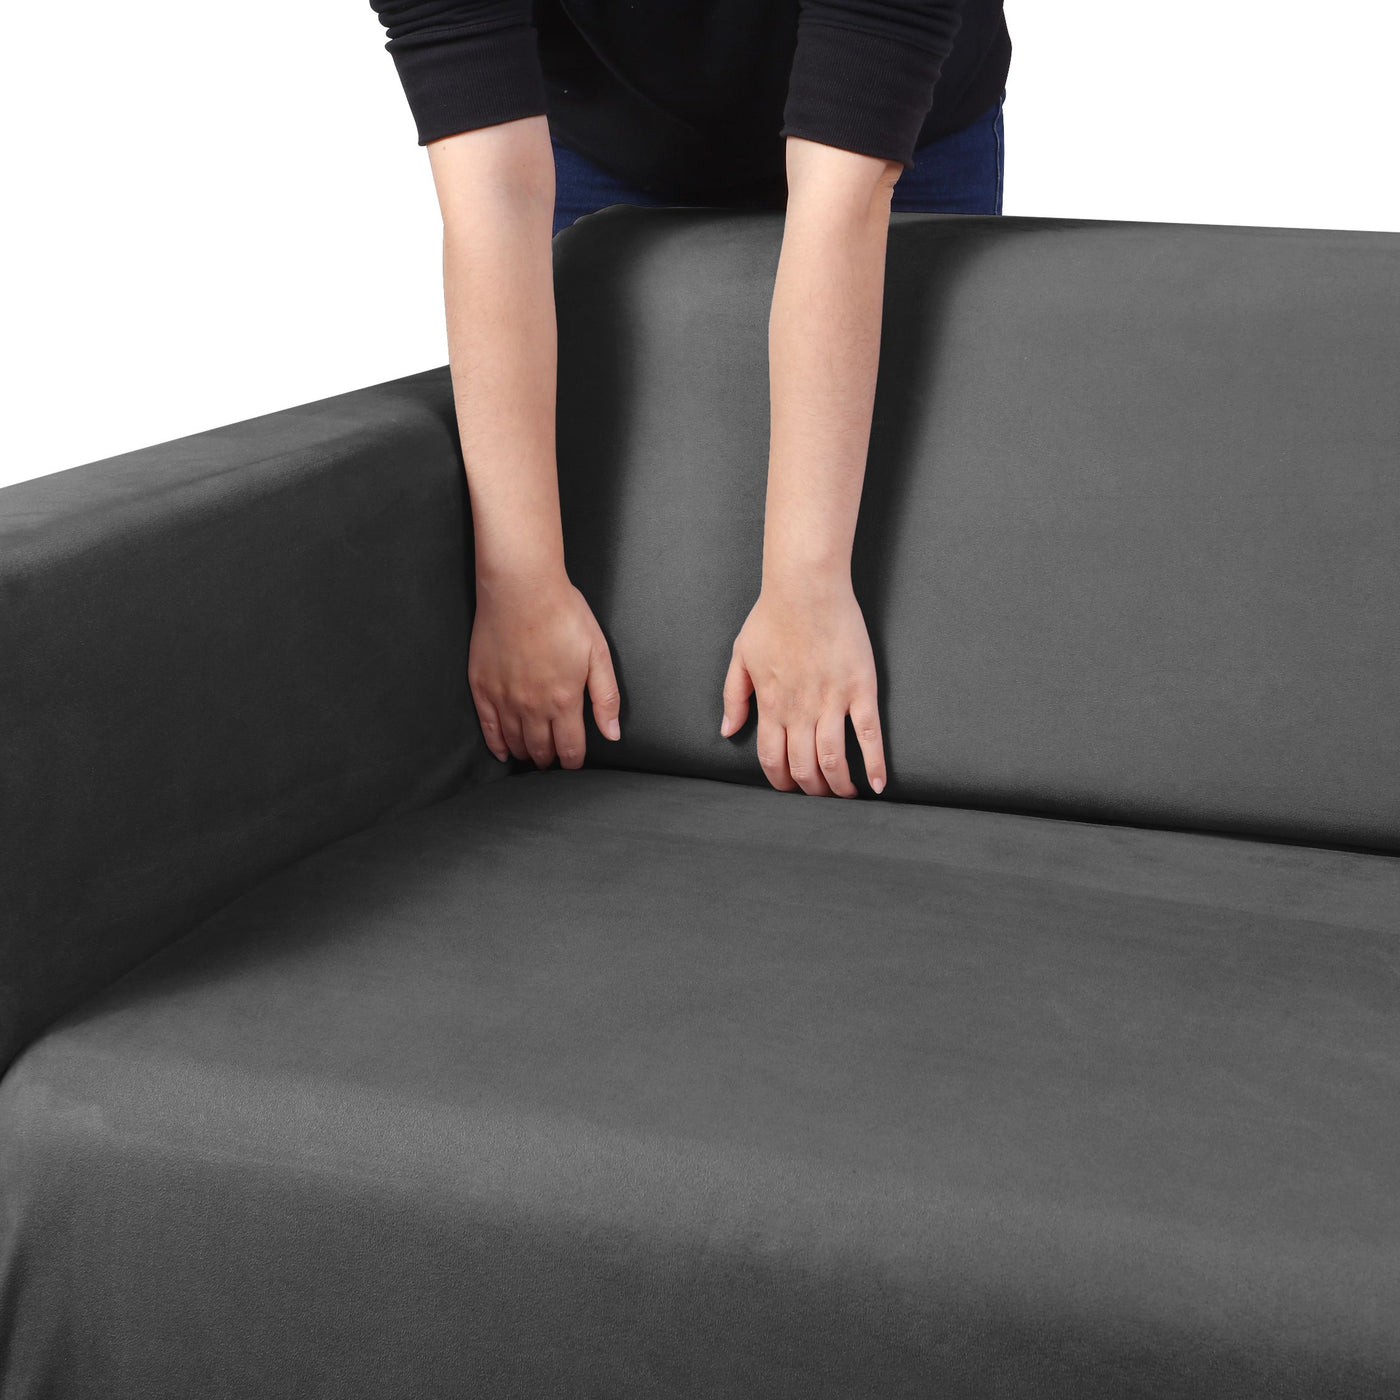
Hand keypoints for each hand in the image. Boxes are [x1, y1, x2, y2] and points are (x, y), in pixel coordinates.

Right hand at [468, 566, 621, 769]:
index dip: (574, 761)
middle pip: (541, 749)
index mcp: (564, 700)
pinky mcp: (482, 686)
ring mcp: (504, 698)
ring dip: (526, 753)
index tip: (575, 763)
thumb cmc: (563, 614)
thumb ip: (605, 697)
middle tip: (554, 761)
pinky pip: (487, 727)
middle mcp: (532, 706)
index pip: (570, 748)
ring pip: (515, 742)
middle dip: (550, 759)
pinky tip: (503, 751)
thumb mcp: (598, 653)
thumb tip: (612, 734)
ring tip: (533, 756)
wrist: (521, 588)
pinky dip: (496, 743)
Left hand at [719, 574, 886, 796]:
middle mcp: (800, 710)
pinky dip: (874, 764)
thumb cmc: (772, 617)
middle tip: (820, 796)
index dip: (781, 781)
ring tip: (846, 795)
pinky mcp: (860, 689)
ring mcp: (832, 701)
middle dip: (811, 790)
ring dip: (840, 786)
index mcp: (771, 704)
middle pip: (804, 767)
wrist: (806, 588)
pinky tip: (877, 784)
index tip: (790, 788)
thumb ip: (734, 698)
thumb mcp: (740, 656)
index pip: (773, 759)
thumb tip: (728, 731)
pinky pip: (868, 735)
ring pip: (834, 760)